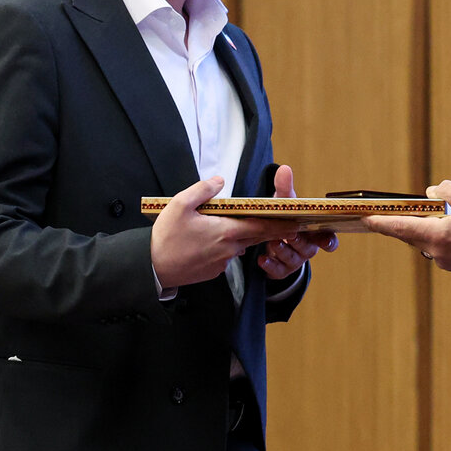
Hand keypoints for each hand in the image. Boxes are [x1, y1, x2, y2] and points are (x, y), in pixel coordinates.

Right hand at [151, 176, 300, 288]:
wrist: (152, 268)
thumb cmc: (166, 237)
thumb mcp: (180, 205)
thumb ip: (203, 190)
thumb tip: (220, 179)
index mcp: (226, 232)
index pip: (262, 227)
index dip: (281, 224)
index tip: (298, 221)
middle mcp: (230, 249)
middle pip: (255, 236)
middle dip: (267, 228)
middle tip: (281, 219)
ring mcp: (222, 263)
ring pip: (240, 245)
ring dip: (242, 235)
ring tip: (234, 223)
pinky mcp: (214, 271)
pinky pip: (227, 255)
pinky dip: (226, 246)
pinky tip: (210, 239)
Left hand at [257, 164, 337, 279]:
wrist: (270, 234)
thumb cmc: (284, 216)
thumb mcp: (285, 202)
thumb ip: (285, 188)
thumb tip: (284, 169)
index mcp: (314, 232)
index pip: (329, 240)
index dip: (329, 241)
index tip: (325, 239)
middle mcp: (307, 247)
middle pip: (309, 249)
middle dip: (300, 242)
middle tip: (290, 235)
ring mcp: (295, 259)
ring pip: (294, 259)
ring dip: (283, 251)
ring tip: (273, 243)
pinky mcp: (281, 269)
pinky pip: (279, 271)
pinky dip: (271, 265)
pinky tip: (262, 259)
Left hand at [362, 180, 450, 271]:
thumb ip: (447, 191)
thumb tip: (433, 193)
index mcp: (437, 235)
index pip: (400, 228)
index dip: (381, 223)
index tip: (365, 219)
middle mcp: (437, 252)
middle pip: (412, 235)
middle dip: (405, 222)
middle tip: (395, 211)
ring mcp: (446, 261)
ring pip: (427, 241)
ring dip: (426, 228)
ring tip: (437, 213)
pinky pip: (439, 247)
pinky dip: (439, 235)